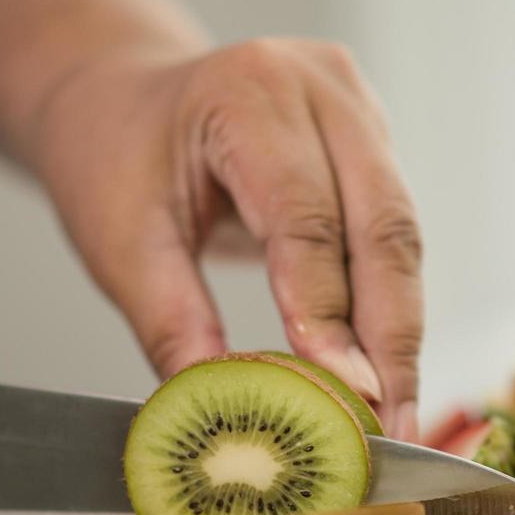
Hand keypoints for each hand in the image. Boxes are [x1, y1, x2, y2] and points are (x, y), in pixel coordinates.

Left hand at [32, 38, 423, 438]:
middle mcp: (322, 88)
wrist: (121, 100)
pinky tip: (385, 369)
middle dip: (390, 338)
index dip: (330, 311)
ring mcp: (358, 110)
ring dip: (400, 331)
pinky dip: (390, 305)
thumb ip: (173, 325)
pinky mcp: (375, 141)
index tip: (347, 393)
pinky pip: (395, 234)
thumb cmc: (113, 156)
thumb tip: (229, 413)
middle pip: (382, 226)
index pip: (306, 216)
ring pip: (402, 235)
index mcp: (249, 91)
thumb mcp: (120, 243)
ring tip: (395, 414)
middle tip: (391, 425)